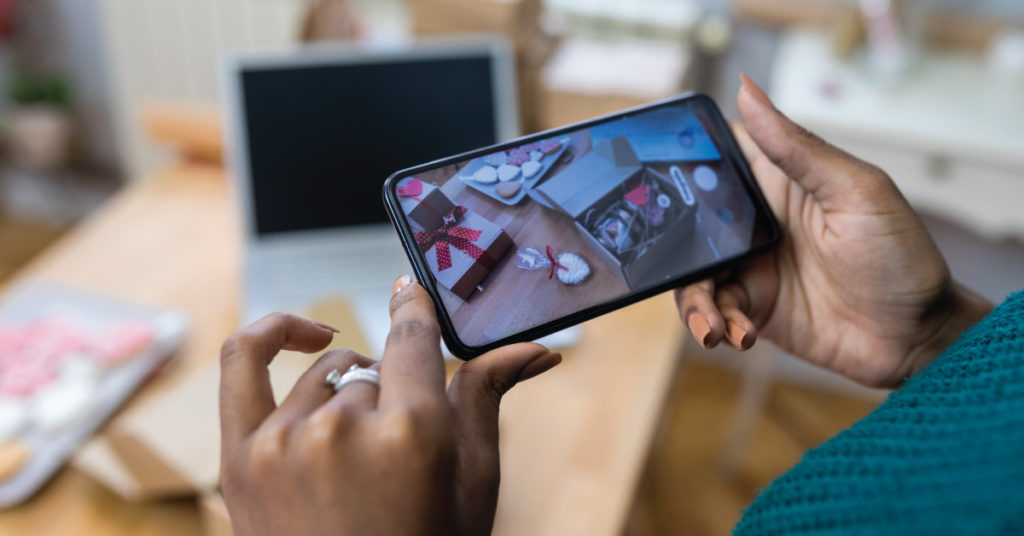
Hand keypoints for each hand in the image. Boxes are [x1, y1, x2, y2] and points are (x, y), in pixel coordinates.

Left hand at [219, 277, 561, 535]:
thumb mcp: (472, 483)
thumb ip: (488, 398)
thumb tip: (536, 350)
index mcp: (412, 432)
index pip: (413, 338)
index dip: (417, 311)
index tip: (414, 292)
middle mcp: (344, 427)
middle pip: (375, 369)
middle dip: (396, 396)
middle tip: (401, 451)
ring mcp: (285, 440)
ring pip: (327, 375)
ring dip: (349, 396)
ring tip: (360, 453)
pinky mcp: (241, 456)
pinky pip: (242, 360)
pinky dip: (273, 332)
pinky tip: (306, 335)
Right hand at [676, 75, 991, 387]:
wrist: (917, 338)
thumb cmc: (901, 257)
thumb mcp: (855, 191)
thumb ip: (796, 147)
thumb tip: (747, 90)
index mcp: (777, 181)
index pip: (715, 156)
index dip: (680, 159)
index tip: (652, 172)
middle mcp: (755, 221)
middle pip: (688, 219)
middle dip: (670, 242)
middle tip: (674, 262)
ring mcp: (751, 266)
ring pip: (692, 272)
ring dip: (693, 300)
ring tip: (712, 325)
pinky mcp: (752, 307)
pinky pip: (713, 312)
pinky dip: (716, 325)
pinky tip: (738, 335)